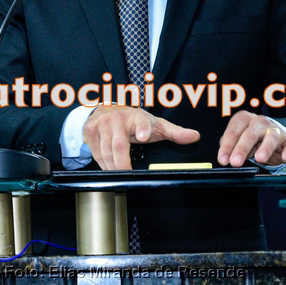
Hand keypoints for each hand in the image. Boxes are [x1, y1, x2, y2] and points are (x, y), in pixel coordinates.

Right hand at [83, 106, 199, 169]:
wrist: (106, 109)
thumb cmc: (134, 121)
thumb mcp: (155, 125)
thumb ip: (175, 132)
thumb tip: (195, 137)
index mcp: (138, 117)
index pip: (141, 121)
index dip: (143, 128)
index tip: (144, 136)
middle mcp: (118, 118)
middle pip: (119, 146)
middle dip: (123, 164)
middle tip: (127, 174)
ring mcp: (102, 124)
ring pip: (106, 152)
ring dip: (112, 167)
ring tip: (119, 172)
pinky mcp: (90, 131)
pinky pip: (96, 153)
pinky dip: (103, 163)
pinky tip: (109, 166)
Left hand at [217, 111, 285, 166]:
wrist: (273, 134)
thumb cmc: (250, 138)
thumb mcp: (238, 140)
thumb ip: (231, 147)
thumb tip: (226, 158)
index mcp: (243, 119)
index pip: (233, 132)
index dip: (227, 146)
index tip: (223, 160)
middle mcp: (259, 122)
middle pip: (250, 134)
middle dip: (242, 148)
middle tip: (235, 162)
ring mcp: (274, 129)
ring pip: (271, 137)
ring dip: (265, 148)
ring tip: (260, 159)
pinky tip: (285, 159)